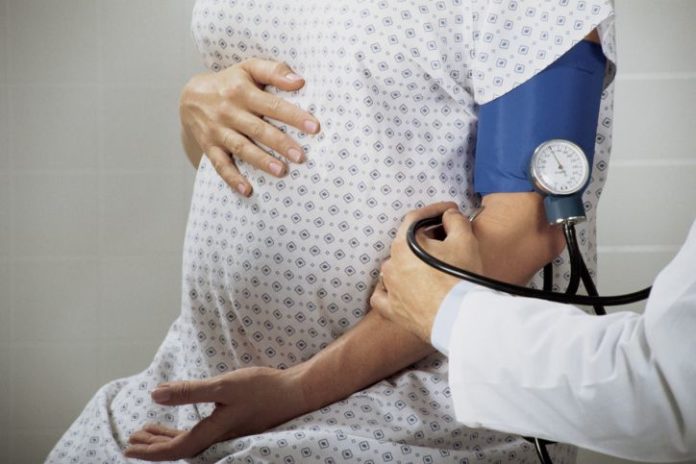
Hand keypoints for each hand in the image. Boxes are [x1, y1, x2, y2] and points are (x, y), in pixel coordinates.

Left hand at [124, 366, 306, 460]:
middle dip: (154, 446)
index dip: (151, 450)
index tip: (129, 447)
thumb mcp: (224, 386)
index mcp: (213, 432)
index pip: (176, 449)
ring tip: (148, 431)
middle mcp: (218, 438)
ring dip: (167, 437)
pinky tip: (181, 421)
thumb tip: (155, 394)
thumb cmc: (262, 388)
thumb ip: (190, 391)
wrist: (295, 392)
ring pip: (190, 441)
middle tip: (131, 440)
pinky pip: (202, 433)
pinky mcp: (234, 424)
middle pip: (180, 448)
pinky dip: (185, 429)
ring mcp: (227, 432)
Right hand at [180, 58, 320, 195]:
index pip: (272, 105)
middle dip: (280, 143)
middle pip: (258, 129)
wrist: (191, 96)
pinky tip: (247, 190)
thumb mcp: (249, 68)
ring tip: (281, 171)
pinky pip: (220, 164)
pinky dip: (232, 178)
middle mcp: (229, 112)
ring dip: (261, 161)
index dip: (294, 116)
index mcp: (242, 91)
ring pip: (242, 148)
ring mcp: (218, 131)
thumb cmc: (230, 82)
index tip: (314, 127)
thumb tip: (299, 81)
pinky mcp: (210, 147)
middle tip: (300, 156)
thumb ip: (274, 71)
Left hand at [370, 202, 482, 342]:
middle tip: (448, 239)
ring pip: (395, 267)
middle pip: (407, 243)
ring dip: (410, 263)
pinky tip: (400, 288)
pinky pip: (383, 296)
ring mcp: (388, 288)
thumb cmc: (461, 278)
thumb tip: (449, 214)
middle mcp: (390, 264)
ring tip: (432, 266)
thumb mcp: (465, 239)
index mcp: (403, 244)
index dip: (435, 211)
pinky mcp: (391, 309)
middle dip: (426, 238)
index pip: (415, 218)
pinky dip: (390, 290)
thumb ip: (455, 219)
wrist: (459, 318)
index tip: (450, 210)